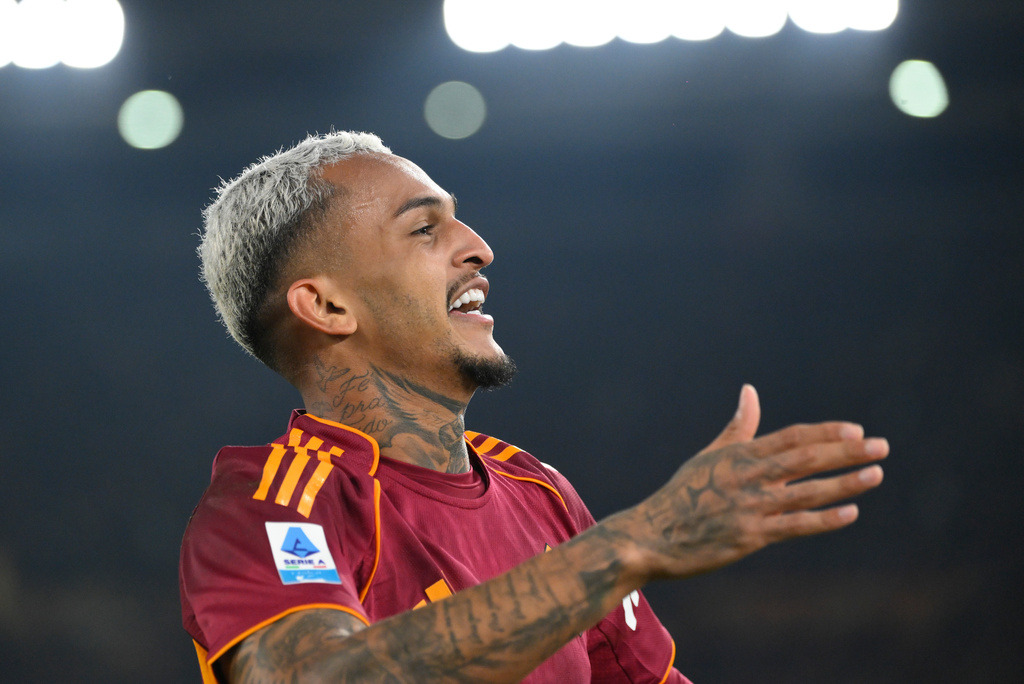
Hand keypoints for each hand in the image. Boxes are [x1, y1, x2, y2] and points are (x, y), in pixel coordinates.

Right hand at [623, 385, 886, 580]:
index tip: (856, 430)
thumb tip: (750, 391)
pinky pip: (793, 526)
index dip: (826, 433)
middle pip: (805, 459)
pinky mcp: (749, 536)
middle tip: (881, 446)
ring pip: (806, 491)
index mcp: (739, 455)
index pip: (791, 437)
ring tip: (876, 474)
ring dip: (844, 483)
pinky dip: (823, 519)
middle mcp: (748, 477)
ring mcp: (750, 506)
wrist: (651, 535)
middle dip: (846, 452)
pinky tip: (850, 513)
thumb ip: (738, 428)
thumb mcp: (709, 456)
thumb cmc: (682, 494)